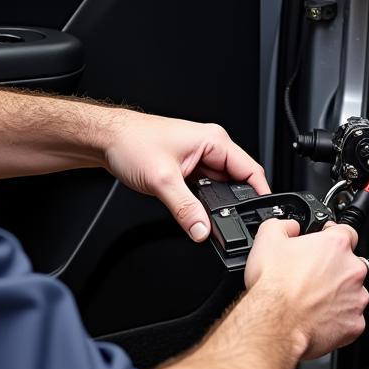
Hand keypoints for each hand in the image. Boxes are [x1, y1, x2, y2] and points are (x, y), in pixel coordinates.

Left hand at [103, 111, 269, 241]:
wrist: (106, 139)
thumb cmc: (131, 142)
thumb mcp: (162, 179)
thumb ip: (185, 208)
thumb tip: (202, 230)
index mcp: (213, 140)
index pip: (250, 170)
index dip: (260, 195)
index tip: (262, 216)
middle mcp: (209, 148)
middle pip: (235, 183)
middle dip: (234, 205)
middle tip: (230, 226)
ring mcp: (197, 159)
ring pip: (218, 189)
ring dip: (214, 205)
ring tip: (206, 218)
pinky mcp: (186, 169)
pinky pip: (203, 191)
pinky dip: (200, 203)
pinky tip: (192, 211)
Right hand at [243, 220, 368, 359]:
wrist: (274, 322)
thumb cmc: (273, 285)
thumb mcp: (267, 238)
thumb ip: (284, 225)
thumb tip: (290, 226)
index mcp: (335, 245)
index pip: (347, 231)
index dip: (333, 235)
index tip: (326, 241)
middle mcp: (352, 270)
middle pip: (351, 263)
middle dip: (334, 268)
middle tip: (311, 275)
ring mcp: (357, 298)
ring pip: (353, 292)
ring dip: (338, 293)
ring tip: (312, 299)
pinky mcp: (355, 323)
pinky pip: (351, 318)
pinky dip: (338, 318)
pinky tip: (318, 316)